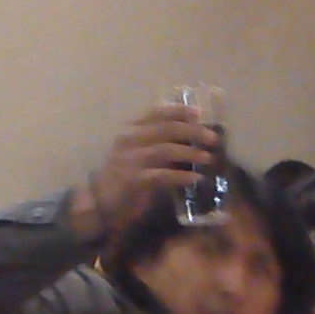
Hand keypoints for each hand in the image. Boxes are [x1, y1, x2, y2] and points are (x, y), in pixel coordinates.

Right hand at [67, 105, 214, 242]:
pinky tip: (195, 178)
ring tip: (208, 158)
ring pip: (167, 150)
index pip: (158, 113)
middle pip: (167, 129)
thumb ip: (159, 142)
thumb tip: (193, 137)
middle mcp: (130, 139)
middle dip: (194, 131)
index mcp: (131, 129)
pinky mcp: (134, 180)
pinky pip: (163, 175)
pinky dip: (182, 176)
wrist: (101, 202)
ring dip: (191, 153)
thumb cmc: (124, 176)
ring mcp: (131, 159)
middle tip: (213, 138)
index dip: (180, 111)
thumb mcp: (139, 153)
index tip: (199, 114)